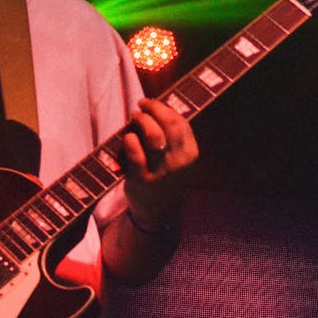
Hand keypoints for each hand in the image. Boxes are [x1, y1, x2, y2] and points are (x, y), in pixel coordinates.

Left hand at [120, 98, 199, 227]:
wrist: (158, 214)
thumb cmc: (166, 178)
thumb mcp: (179, 160)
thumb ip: (173, 138)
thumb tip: (157, 107)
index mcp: (190, 154)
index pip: (180, 122)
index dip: (164, 108)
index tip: (152, 103)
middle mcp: (179, 161)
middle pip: (168, 123)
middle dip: (153, 108)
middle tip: (141, 105)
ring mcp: (162, 171)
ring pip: (152, 133)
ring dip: (141, 120)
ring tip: (134, 118)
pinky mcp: (143, 179)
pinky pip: (134, 150)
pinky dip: (129, 138)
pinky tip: (127, 138)